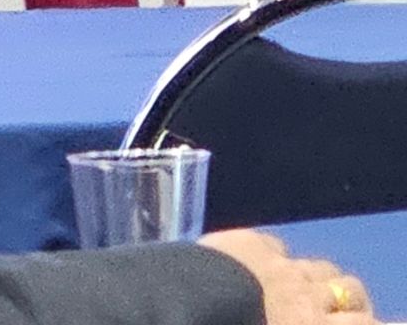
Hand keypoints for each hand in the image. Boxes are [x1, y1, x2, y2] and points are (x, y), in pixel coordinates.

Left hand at [200, 231, 374, 323]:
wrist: (192, 309)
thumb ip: (300, 324)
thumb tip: (303, 321)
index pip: (365, 324)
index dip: (365, 322)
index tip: (358, 323)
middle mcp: (308, 296)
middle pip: (350, 291)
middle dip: (347, 300)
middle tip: (338, 311)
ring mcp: (281, 265)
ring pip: (319, 266)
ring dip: (319, 277)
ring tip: (310, 288)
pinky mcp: (252, 241)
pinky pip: (278, 247)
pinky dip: (277, 257)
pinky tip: (265, 265)